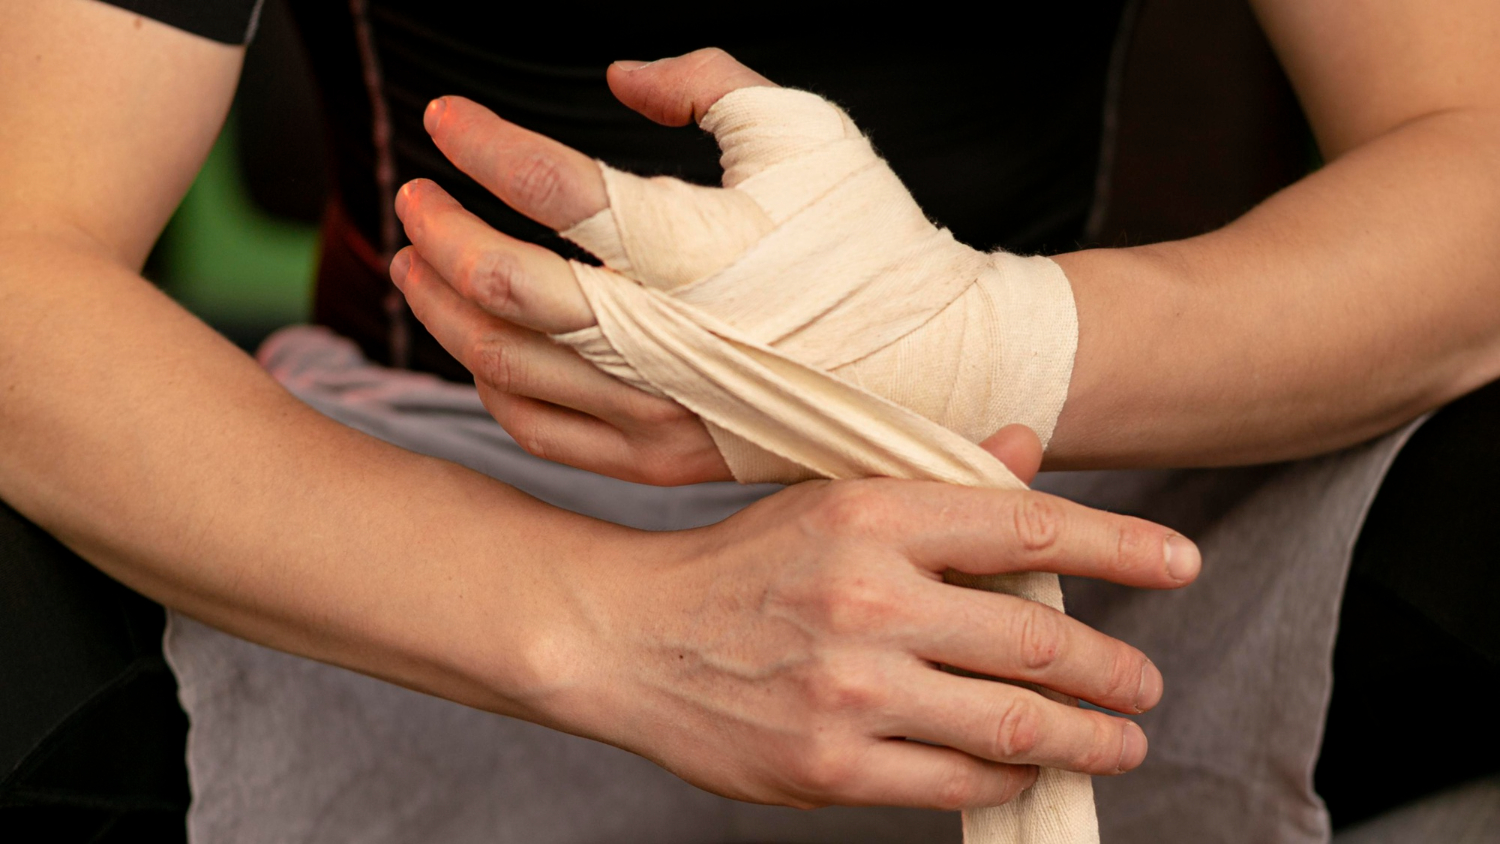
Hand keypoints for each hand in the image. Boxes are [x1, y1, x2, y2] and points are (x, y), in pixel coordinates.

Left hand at [390, 49, 1026, 484]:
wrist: (936, 365)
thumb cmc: (873, 238)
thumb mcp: (807, 129)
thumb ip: (704, 81)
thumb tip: (615, 80)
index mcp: (702, 249)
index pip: (558, 189)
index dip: (486, 145)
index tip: (448, 118)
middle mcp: (671, 341)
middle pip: (507, 290)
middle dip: (441, 235)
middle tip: (415, 198)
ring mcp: (663, 412)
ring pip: (508, 367)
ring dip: (446, 309)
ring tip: (421, 266)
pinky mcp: (664, 459)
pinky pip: (541, 430)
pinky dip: (496, 383)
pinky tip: (485, 345)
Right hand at [535, 436, 1199, 809]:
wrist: (627, 635)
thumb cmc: (737, 565)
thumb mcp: (830, 498)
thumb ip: (936, 481)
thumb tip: (1026, 451)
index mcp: (873, 515)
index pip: (1029, 527)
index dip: (1121, 546)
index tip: (1181, 563)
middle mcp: (868, 598)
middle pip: (1038, 639)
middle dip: (1114, 668)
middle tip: (1145, 682)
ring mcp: (849, 689)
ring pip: (1012, 724)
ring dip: (1087, 737)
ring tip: (1120, 739)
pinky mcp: (828, 766)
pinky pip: (955, 783)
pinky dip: (1008, 780)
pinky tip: (1029, 772)